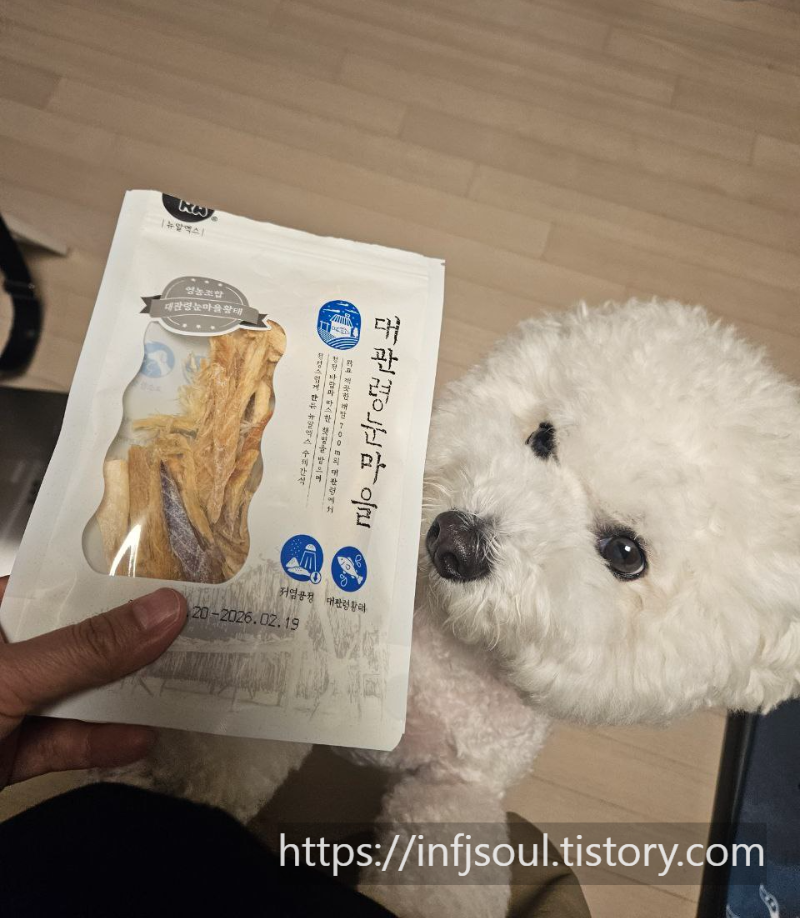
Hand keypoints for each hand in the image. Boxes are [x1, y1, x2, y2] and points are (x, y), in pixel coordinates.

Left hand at [0, 577, 185, 788]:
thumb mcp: (10, 678)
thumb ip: (86, 649)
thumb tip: (167, 610)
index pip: (56, 586)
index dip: (111, 580)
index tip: (171, 578)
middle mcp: (2, 657)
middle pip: (75, 641)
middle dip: (131, 640)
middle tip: (194, 628)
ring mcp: (5, 709)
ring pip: (75, 694)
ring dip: (124, 696)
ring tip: (183, 682)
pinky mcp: (7, 758)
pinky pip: (62, 744)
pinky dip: (100, 744)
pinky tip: (141, 739)